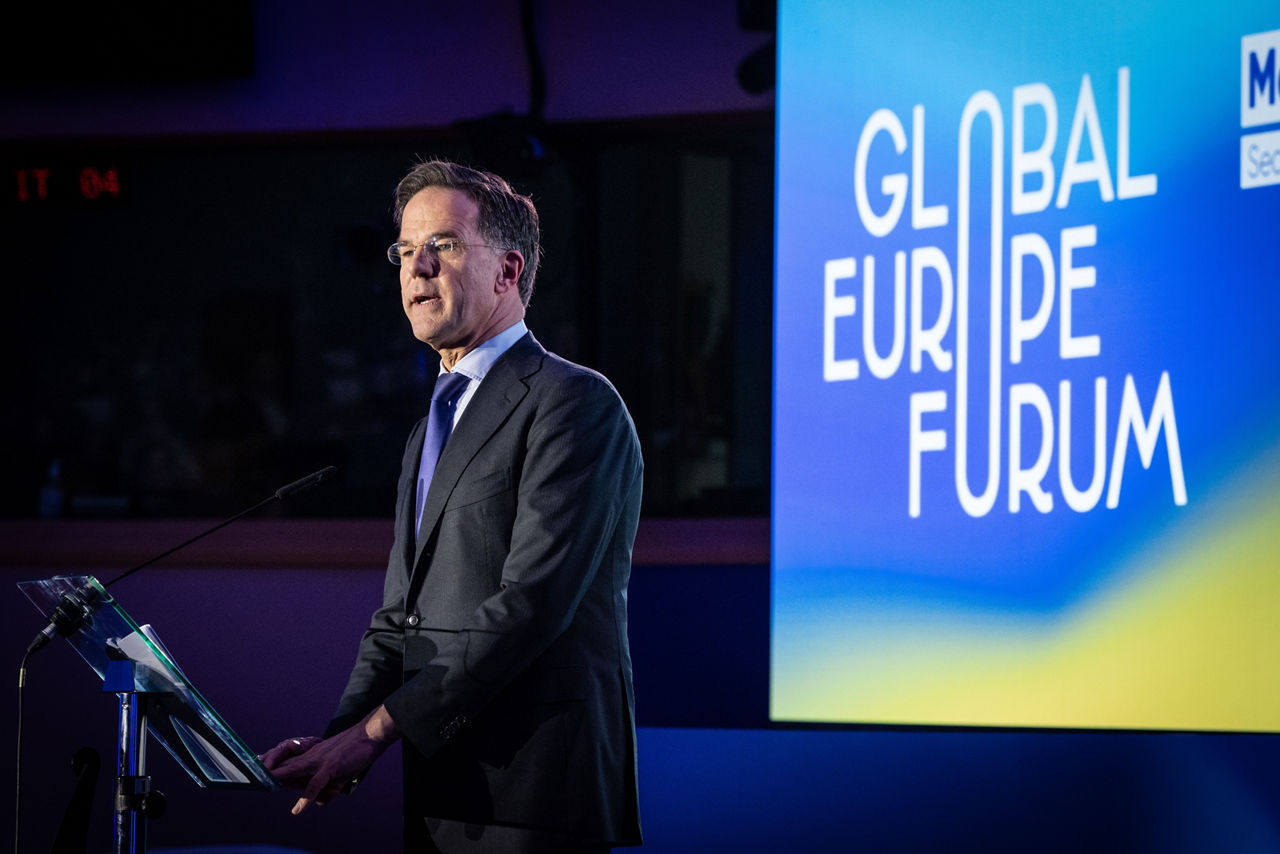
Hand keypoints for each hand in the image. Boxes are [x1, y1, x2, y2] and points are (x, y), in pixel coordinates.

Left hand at [267, 706, 399, 814]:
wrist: (371, 734)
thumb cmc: (356, 752)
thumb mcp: (339, 772)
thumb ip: (327, 787)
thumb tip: (317, 802)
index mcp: (312, 757)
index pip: (287, 764)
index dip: (270, 770)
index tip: (255, 774)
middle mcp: (312, 757)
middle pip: (284, 766)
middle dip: (266, 772)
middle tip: (249, 776)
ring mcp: (320, 761)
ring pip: (293, 771)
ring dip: (278, 779)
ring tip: (263, 786)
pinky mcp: (331, 767)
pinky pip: (315, 784)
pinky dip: (305, 797)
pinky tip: (298, 809)